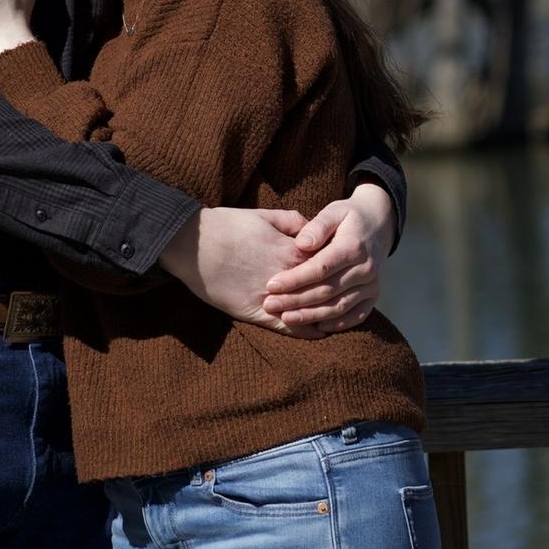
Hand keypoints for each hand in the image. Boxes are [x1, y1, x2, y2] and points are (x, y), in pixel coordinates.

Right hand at [159, 206, 331, 339]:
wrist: (195, 245)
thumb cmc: (228, 226)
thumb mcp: (265, 215)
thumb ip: (293, 221)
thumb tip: (311, 229)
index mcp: (292, 250)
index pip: (327, 262)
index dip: (338, 267)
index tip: (348, 268)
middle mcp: (287, 276)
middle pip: (323, 288)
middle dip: (338, 292)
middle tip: (352, 294)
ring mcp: (273, 297)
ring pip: (309, 310)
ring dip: (326, 314)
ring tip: (341, 317)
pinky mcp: (256, 313)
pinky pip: (288, 327)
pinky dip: (306, 331)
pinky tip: (319, 333)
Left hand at [262, 181, 395, 331]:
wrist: (379, 223)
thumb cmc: (348, 216)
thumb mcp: (334, 211)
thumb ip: (318, 226)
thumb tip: (301, 244)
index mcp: (353, 247)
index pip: (320, 268)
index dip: (295, 279)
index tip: (271, 285)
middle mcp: (365, 268)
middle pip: (327, 290)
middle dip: (296, 300)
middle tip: (270, 304)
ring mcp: (371, 284)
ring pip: (339, 306)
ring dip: (311, 315)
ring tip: (285, 318)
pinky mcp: (373, 295)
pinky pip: (356, 315)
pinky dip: (337, 324)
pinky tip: (316, 326)